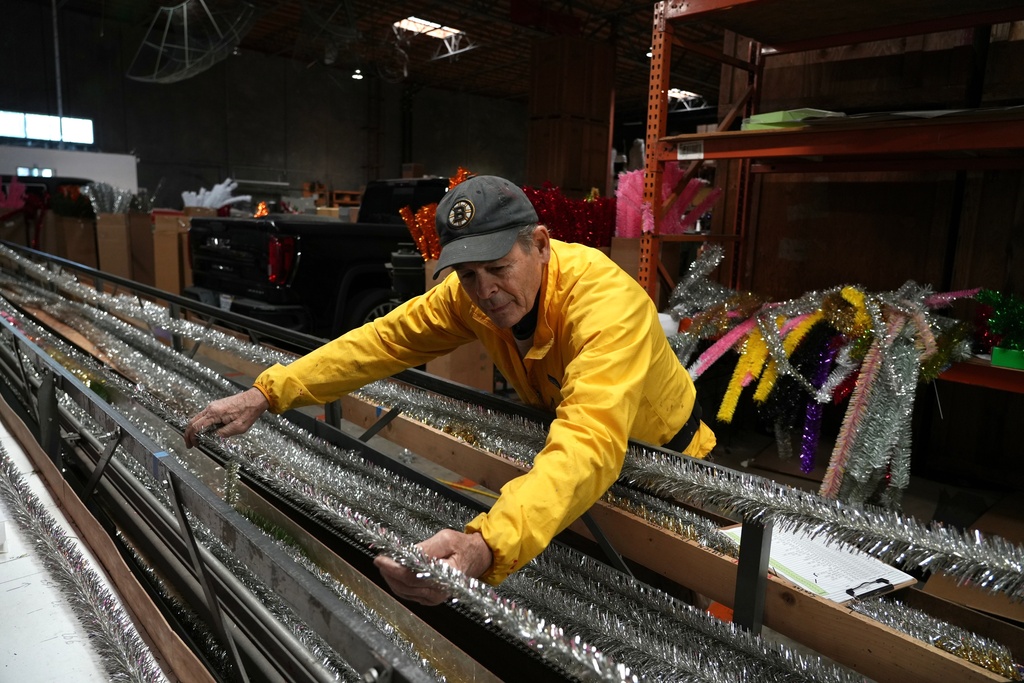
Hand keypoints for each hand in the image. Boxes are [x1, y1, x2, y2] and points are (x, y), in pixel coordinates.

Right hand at [184, 387, 269, 447]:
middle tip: (189, 444)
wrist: (255, 398)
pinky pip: (204, 415)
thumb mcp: (238, 427)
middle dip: (188, 433)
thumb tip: (212, 438)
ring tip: (196, 440)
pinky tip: (204, 431)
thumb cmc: (249, 412)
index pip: (196, 426)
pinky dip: (200, 424)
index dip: (192, 437)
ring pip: (197, 418)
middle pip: (192, 421)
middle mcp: (211, 408)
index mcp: (215, 413)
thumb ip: (223, 433)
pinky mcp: (216, 406)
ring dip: (194, 428)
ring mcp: (213, 406)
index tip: (193, 445)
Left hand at [374, 530, 492, 605]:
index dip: (392, 568)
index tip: (380, 558)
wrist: (477, 558)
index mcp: (443, 578)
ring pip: (403, 591)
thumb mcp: (446, 539)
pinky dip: (398, 584)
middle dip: (388, 572)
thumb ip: (426, 548)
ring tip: (385, 564)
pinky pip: (408, 594)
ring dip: (390, 578)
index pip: (410, 576)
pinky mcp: (430, 599)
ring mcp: (433, 598)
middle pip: (403, 586)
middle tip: (380, 559)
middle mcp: (437, 592)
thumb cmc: (463, 547)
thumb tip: (407, 553)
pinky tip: (394, 573)